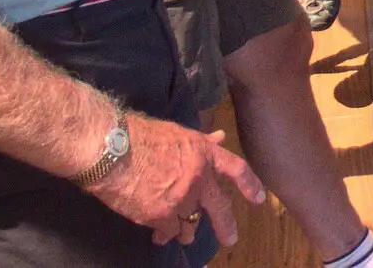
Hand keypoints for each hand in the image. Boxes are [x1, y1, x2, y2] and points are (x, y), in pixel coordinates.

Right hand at [86, 116, 263, 247]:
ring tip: (183, 236)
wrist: (113, 150)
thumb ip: (201, 141)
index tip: (259, 198)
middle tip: (231, 239)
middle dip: (226, 226)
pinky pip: (169, 231)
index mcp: (205, 154)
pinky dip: (164, 235)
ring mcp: (182, 199)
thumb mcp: (179, 134)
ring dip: (186, 231)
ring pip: (190, 222)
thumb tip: (219, 138)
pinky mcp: (161, 215)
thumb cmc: (141, 136)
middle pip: (220, 206)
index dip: (250, 184)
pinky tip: (159, 237)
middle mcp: (199, 178)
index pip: (236, 169)